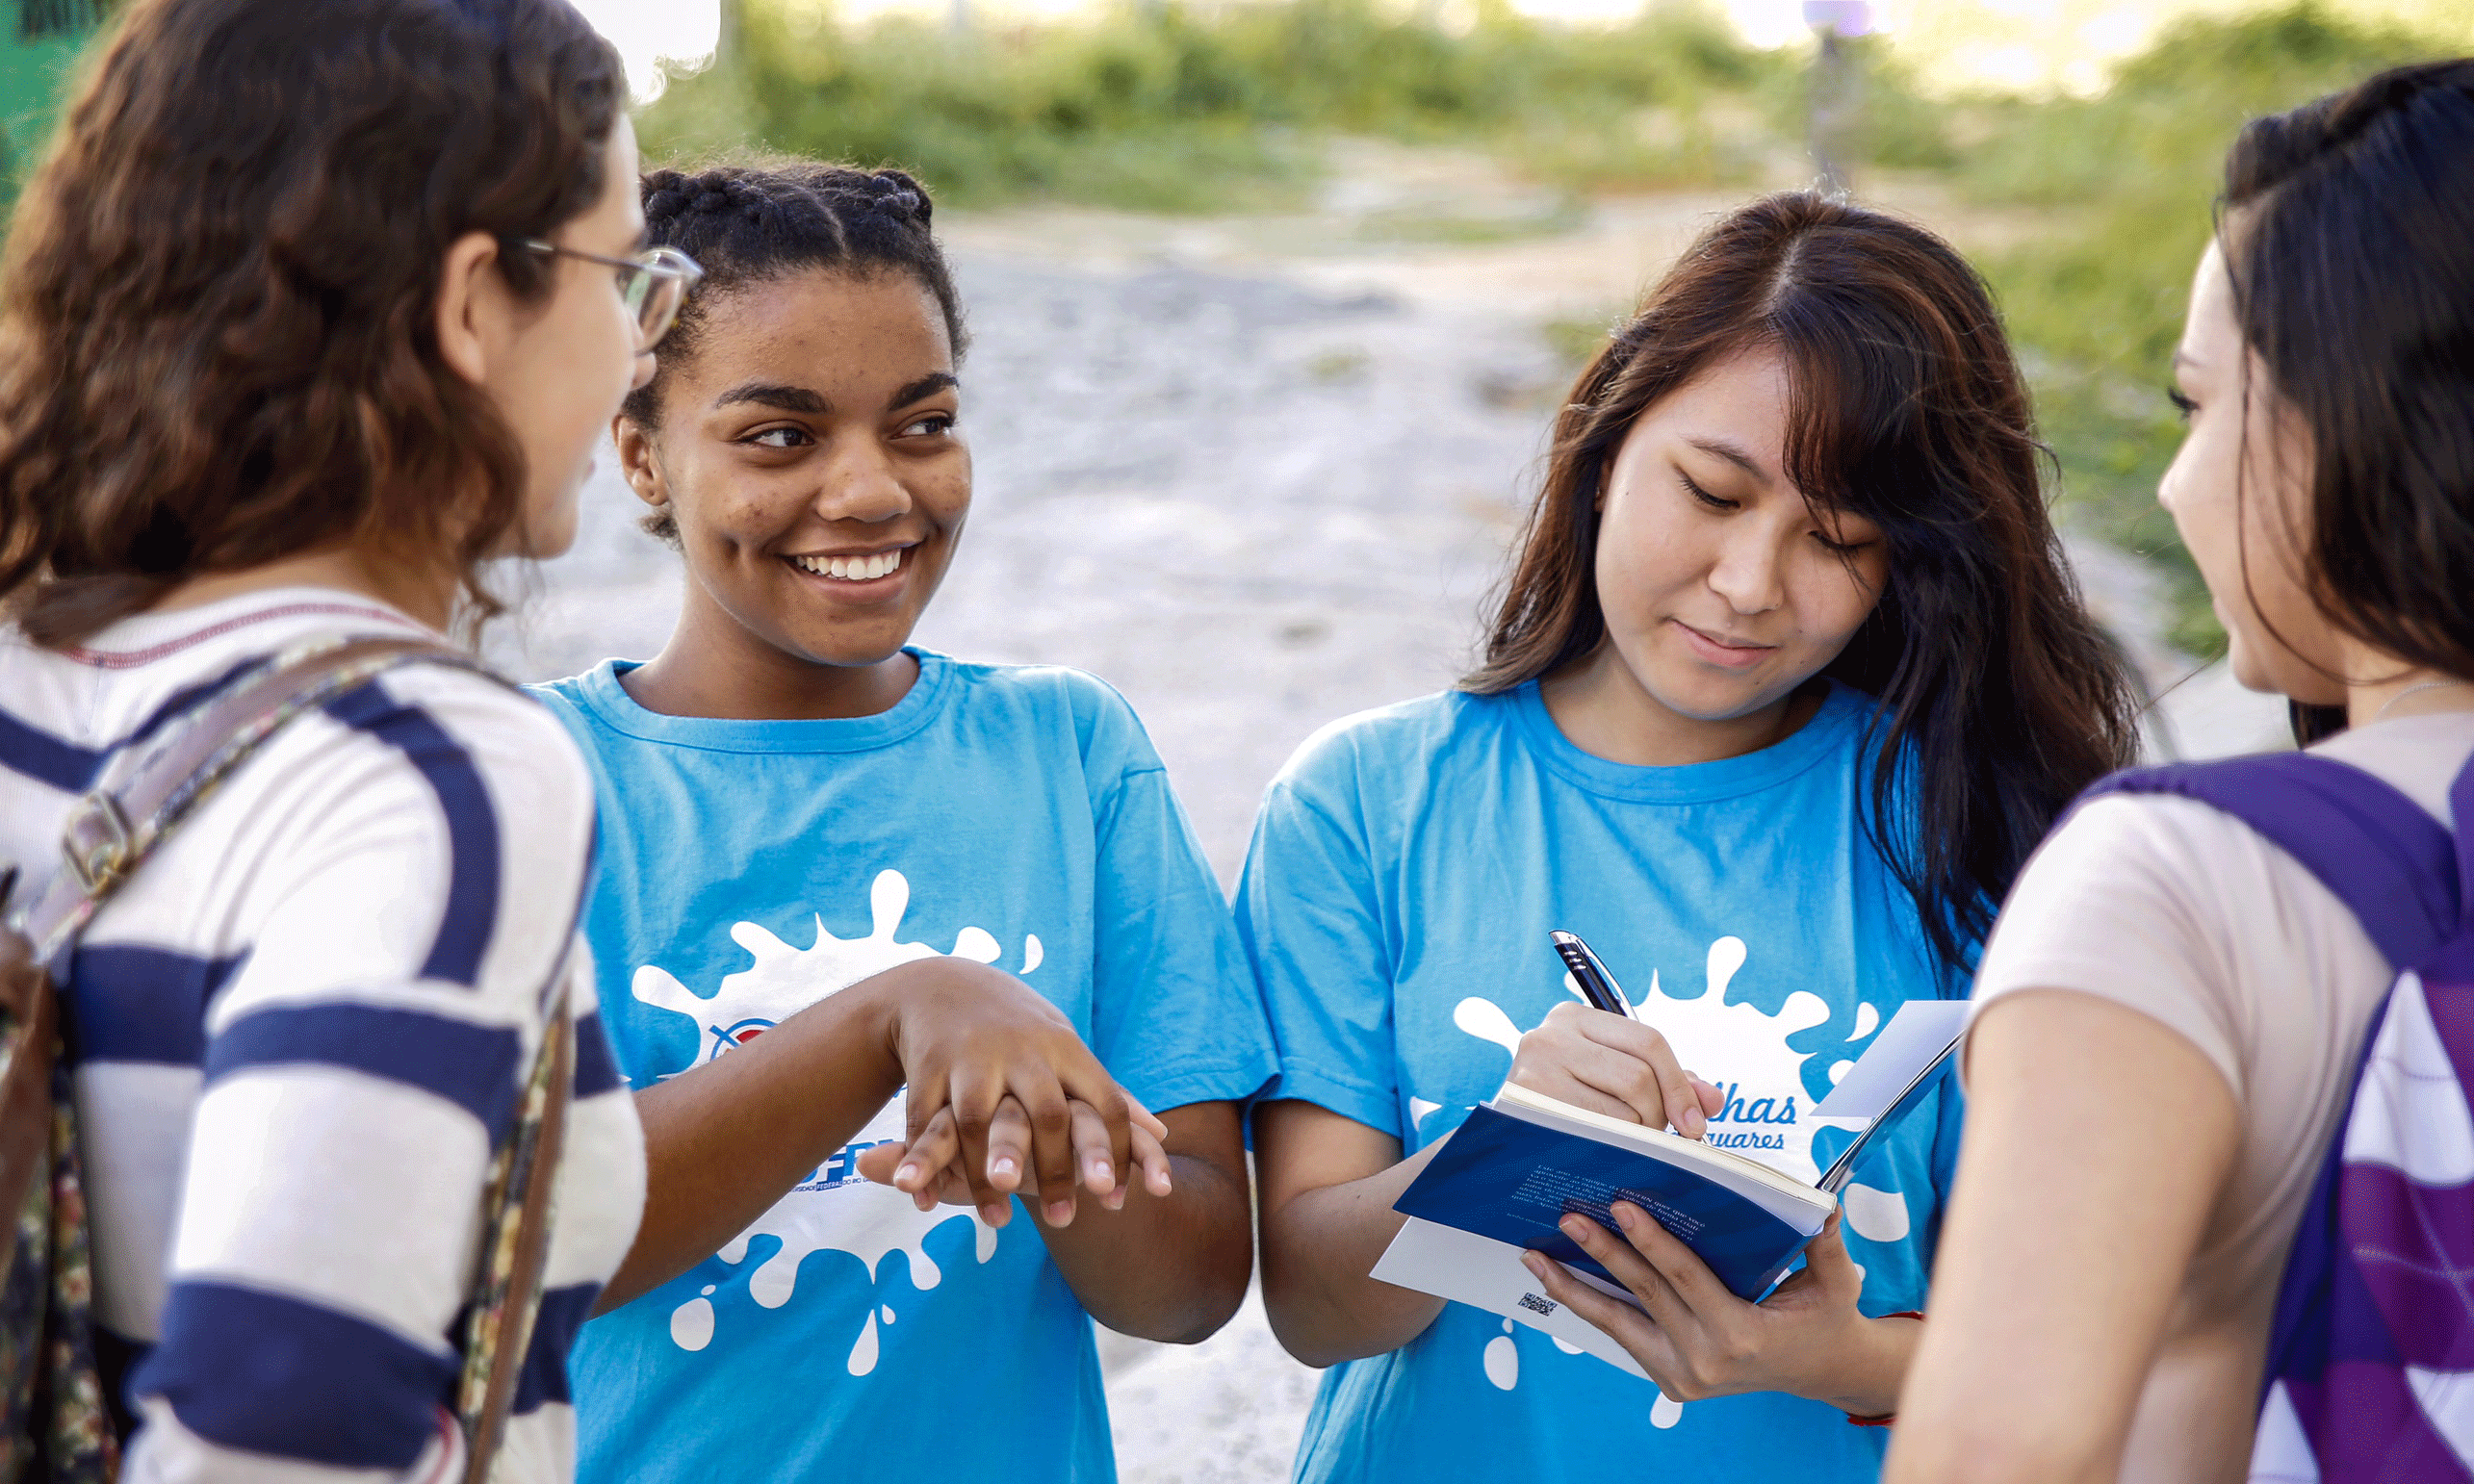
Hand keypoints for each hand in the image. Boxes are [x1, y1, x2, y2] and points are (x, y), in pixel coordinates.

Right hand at [872, 958, 1147, 1228]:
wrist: (945, 985)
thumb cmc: (1022, 1034)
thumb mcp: (1067, 1053)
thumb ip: (1110, 1097)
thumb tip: (1163, 1136)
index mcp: (1066, 1049)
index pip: (1105, 1103)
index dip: (1114, 1152)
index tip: (1115, 1199)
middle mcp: (1023, 1051)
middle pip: (1046, 1114)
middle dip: (1056, 1169)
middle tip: (1064, 1222)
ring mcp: (972, 1057)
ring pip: (978, 1122)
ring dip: (985, 1176)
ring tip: (999, 1222)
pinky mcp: (927, 1064)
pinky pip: (925, 1119)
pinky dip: (925, 1163)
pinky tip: (929, 1201)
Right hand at [1507, 1002, 1723, 1136]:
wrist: (1502, 1137)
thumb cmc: (1566, 1102)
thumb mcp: (1612, 1077)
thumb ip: (1665, 1082)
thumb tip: (1712, 1101)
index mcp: (1575, 1017)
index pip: (1648, 1041)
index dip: (1680, 1084)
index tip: (1695, 1124)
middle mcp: (1551, 1034)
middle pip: (1639, 1077)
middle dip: (1658, 1115)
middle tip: (1654, 1138)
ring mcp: (1536, 1069)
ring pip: (1622, 1110)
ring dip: (1637, 1137)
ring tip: (1626, 1145)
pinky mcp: (1530, 1107)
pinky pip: (1599, 1134)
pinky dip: (1616, 1150)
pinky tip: (1610, 1154)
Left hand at [1520, 1205, 1910, 1414]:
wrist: (1817, 1369)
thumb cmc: (1823, 1318)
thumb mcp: (1835, 1283)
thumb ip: (1826, 1246)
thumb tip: (1823, 1204)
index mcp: (1742, 1335)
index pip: (1685, 1279)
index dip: (1651, 1242)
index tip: (1620, 1206)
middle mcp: (1705, 1361)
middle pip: (1644, 1295)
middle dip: (1603, 1253)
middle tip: (1569, 1218)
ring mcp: (1681, 1376)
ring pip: (1617, 1323)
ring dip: (1573, 1287)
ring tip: (1535, 1255)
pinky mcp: (1668, 1380)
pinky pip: (1622, 1336)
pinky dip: (1588, 1307)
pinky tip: (1557, 1278)